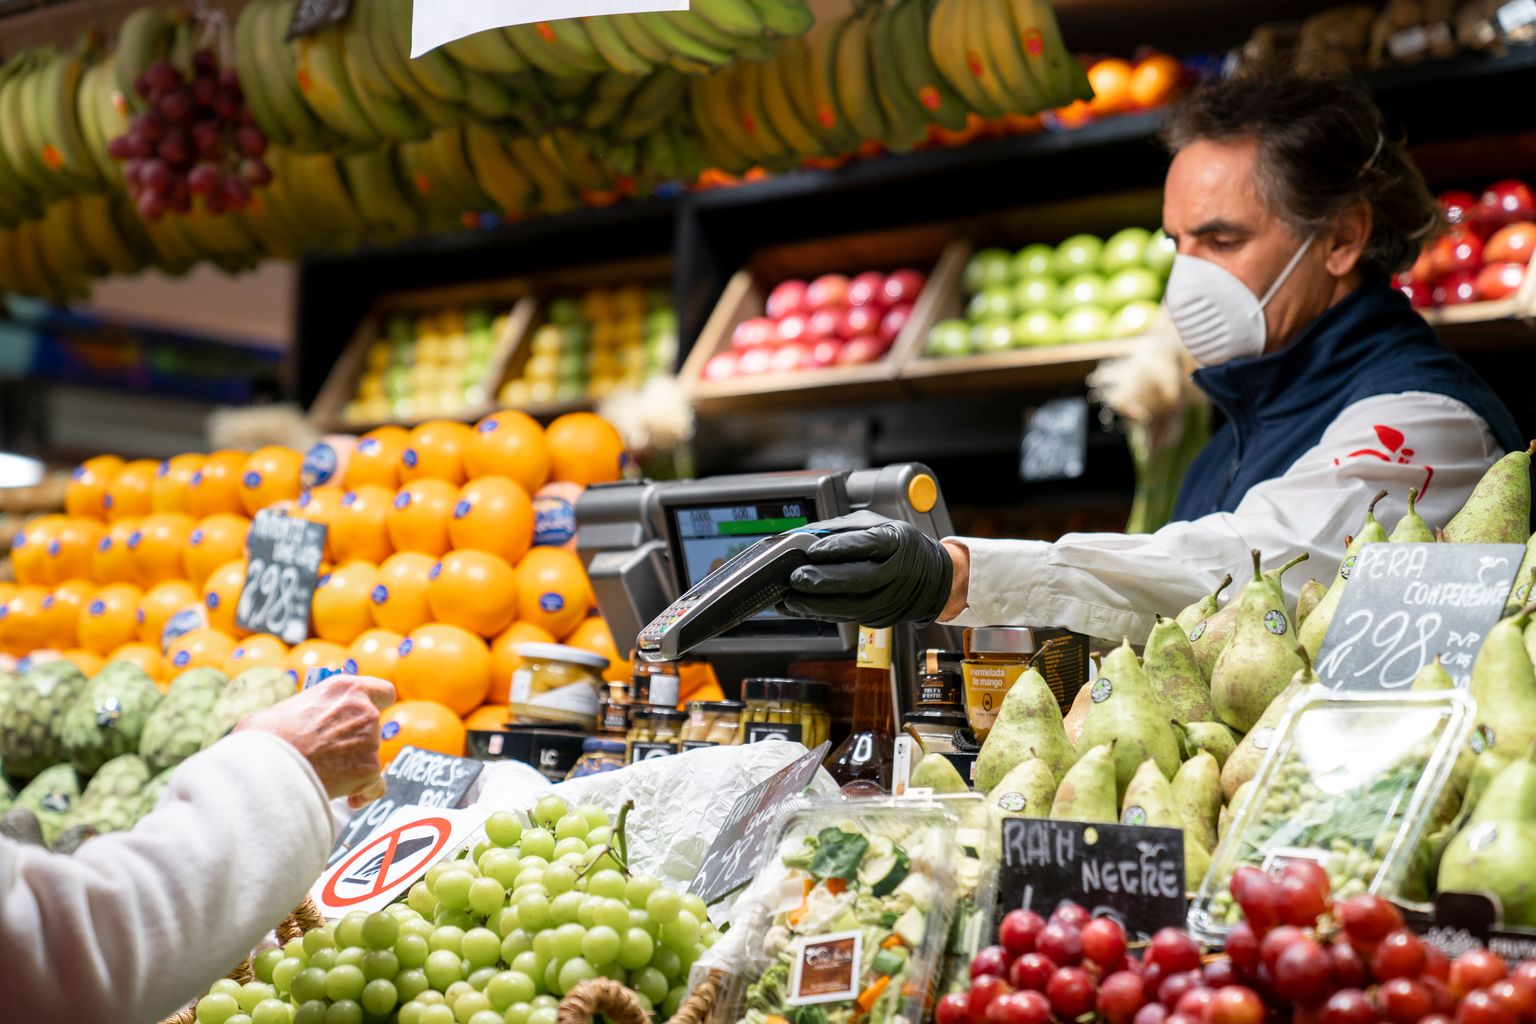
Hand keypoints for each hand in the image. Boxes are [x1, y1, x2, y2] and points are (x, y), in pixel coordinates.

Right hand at [236, 675, 394, 801]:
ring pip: (371, 757)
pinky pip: (375, 786)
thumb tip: (301, 725)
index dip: (377, 705)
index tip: (366, 717)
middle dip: (355, 742)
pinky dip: (364, 793)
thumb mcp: (286, 708)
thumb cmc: (267, 736)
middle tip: (328, 755)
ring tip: (324, 776)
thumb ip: (309, 712)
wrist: (265, 766)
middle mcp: (365, 712)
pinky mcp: (369, 770)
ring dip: (354, 767)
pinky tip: (348, 799)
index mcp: (346, 689)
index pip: (383, 692)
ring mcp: (370, 742)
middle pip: (373, 729)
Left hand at [778, 511, 953, 625]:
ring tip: (791, 599)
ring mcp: (889, 599)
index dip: (839, 547)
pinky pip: (848, 617)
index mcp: (897, 542)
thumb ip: (839, 529)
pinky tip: (800, 609)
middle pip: (859, 578)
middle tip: (795, 578)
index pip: (869, 543)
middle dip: (823, 580)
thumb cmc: (899, 546)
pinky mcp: (879, 617)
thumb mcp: (875, 525)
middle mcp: (896, 572)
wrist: (934, 579)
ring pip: (852, 605)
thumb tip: (802, 535)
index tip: (812, 550)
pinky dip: (821, 614)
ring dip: (817, 605)